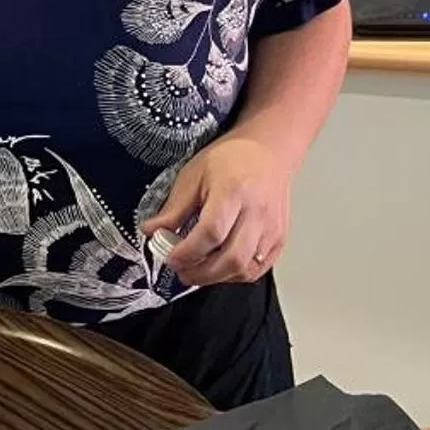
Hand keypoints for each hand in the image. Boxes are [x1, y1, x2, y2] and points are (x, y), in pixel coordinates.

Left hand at [140, 135, 295, 286]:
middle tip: (181, 270)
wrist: (267, 152)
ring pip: (245, 270)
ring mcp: (272, 229)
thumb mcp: (194, 174)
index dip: (187, 251)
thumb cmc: (231, 159)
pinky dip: (235, 275)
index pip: (211, 232)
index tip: (170, 257)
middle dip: (201, 273)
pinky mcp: (279, 240)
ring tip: (197, 270)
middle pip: (231, 258)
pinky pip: (257, 269)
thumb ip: (174, 208)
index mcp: (233, 191)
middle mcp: (257, 213)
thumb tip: (150, 231)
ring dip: (217, 277)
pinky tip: (219, 267)